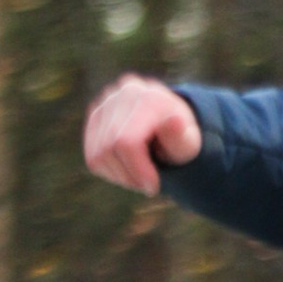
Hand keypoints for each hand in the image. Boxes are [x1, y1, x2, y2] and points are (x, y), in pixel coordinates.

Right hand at [83, 74, 200, 195]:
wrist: (170, 121)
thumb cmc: (181, 138)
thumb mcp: (190, 142)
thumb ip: (182, 137)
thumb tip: (174, 121)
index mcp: (148, 98)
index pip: (126, 141)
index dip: (137, 170)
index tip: (153, 187)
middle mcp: (122, 94)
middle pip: (109, 149)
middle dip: (129, 176)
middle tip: (147, 185)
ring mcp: (105, 103)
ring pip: (97, 155)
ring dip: (119, 176)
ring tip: (140, 176)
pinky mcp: (94, 115)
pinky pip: (92, 157)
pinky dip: (110, 171)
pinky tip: (128, 168)